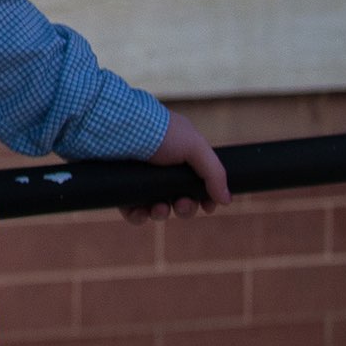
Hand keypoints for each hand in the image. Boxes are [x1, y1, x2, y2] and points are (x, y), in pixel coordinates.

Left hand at [123, 109, 231, 223]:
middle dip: (185, 208)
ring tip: (159, 208)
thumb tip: (226, 200)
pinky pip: (133, 211)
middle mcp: (160, 169)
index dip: (204, 199)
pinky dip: (138, 216)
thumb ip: (214, 173)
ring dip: (162, 214)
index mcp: (179, 157)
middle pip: (179, 200)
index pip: (196, 185)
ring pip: (157, 209)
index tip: (208, 207)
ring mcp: (140, 180)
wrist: (118, 129)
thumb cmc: (159, 133)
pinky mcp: (121, 189)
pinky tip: (141, 212)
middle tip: (182, 205)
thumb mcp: (195, 146)